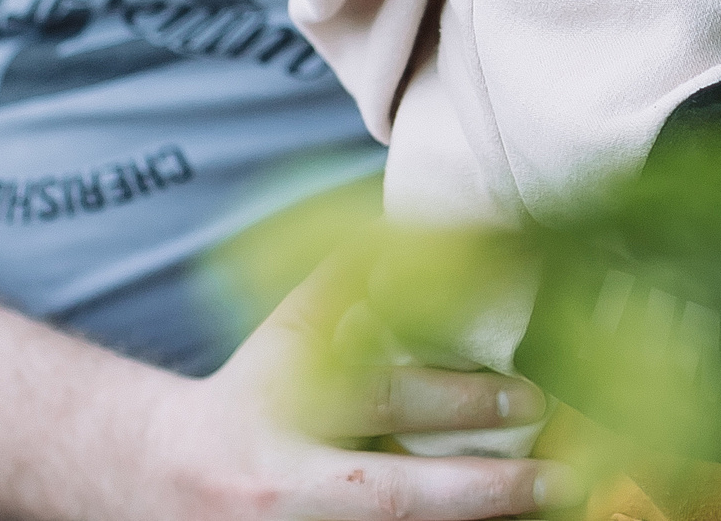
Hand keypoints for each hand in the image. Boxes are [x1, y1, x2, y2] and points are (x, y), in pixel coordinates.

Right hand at [143, 244, 577, 520]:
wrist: (163, 480)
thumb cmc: (249, 395)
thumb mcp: (289, 333)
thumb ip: (350, 282)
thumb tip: (424, 227)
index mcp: (281, 408)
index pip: (375, 398)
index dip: (455, 398)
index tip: (528, 397)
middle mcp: (283, 484)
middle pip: (392, 495)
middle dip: (481, 488)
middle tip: (557, 474)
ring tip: (547, 504)